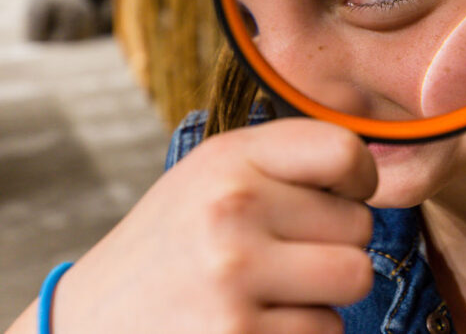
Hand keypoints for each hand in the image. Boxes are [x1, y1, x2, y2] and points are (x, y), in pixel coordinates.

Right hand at [6, 119, 376, 332]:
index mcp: (228, 160)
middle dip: (333, 247)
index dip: (359, 179)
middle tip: (281, 257)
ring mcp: (234, 280)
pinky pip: (326, 333)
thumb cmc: (171, 245)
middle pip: (359, 228)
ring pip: (351, 284)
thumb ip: (285, 162)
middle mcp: (231, 210)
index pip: (344, 151)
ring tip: (266, 293)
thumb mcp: (210, 178)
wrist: (90, 321)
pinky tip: (252, 325)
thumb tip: (374, 172)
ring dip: (321, 296)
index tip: (342, 195)